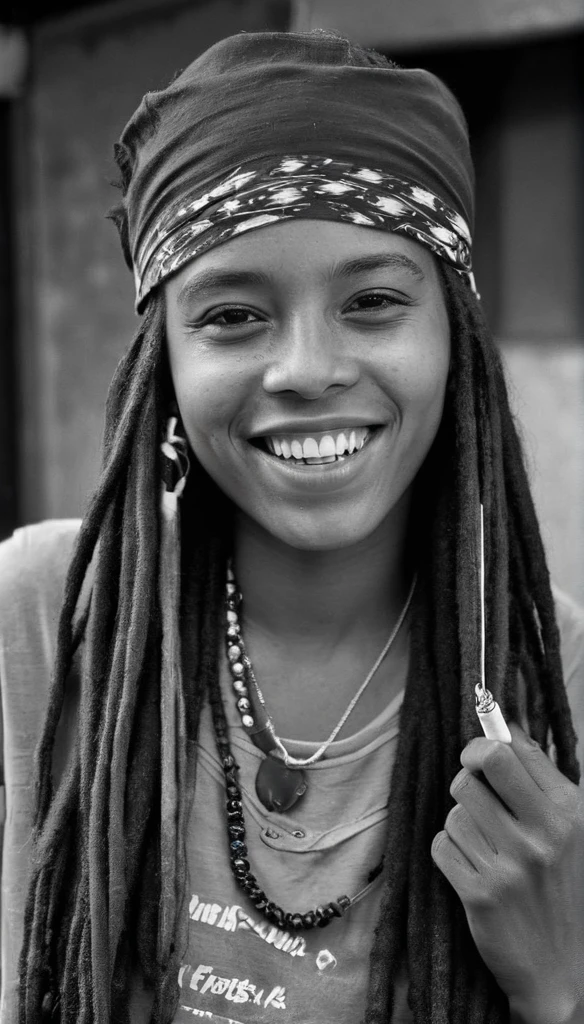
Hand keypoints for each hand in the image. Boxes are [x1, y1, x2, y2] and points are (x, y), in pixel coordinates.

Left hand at [431, 722, 583, 1023]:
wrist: (563, 972)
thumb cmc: (563, 889)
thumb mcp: (571, 831)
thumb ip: (541, 782)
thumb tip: (505, 728)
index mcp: (568, 812)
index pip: (513, 747)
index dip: (488, 742)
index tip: (482, 754)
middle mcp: (541, 835)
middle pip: (478, 766)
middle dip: (468, 771)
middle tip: (474, 786)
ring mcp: (510, 866)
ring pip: (456, 809)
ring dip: (462, 821)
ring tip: (484, 844)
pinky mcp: (479, 894)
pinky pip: (441, 845)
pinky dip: (449, 853)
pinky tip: (471, 868)